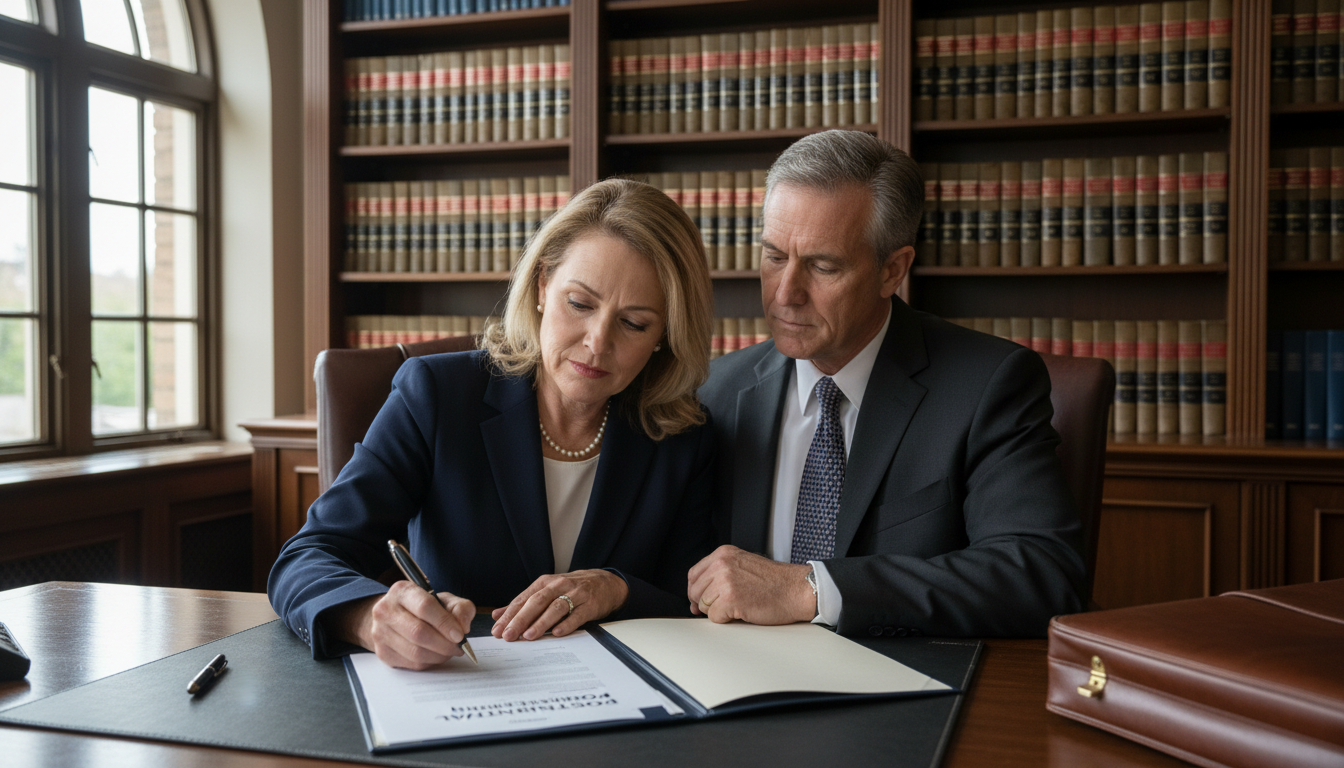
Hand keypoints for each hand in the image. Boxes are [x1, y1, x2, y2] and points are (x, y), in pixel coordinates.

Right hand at [335, 580, 475, 669]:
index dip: (444, 623)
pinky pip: (412, 664)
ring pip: (415, 652)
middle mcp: (386, 610)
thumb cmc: (422, 608)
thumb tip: (463, 627)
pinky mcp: (383, 652)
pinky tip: (436, 655)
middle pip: (418, 632)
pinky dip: (430, 662)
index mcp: (402, 591)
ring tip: (449, 651)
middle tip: (459, 647)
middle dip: (444, 644)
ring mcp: (381, 633)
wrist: (393, 617)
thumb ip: (460, 608)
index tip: (460, 635)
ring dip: (439, 655)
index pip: (425, 606)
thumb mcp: (444, 600)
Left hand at [491, 569, 629, 640]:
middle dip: (521, 619)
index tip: (498, 630)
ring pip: (555, 608)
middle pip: (537, 602)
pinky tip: (557, 633)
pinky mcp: (590, 604)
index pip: (523, 599)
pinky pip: (577, 615)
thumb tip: (497, 615)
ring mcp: (576, 594)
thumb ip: (523, 603)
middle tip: (509, 635)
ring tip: (529, 636)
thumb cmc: (571, 589)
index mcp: (545, 583)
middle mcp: (559, 585)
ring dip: (541, 622)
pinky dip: (566, 624)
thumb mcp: (547, 591)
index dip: (509, 614)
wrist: (605, 583)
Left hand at [687, 545, 815, 624]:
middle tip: (720, 608)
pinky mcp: (731, 599)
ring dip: (717, 611)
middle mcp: (722, 564)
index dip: (695, 591)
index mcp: (723, 554)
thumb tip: (697, 598)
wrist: (796, 589)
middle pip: (695, 591)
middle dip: (704, 604)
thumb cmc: (774, 582)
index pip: (693, 574)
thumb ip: (720, 574)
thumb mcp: (743, 565)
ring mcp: (726, 581)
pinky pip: (714, 617)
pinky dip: (725, 619)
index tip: (699, 600)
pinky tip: (741, 612)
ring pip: (704, 605)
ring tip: (737, 607)